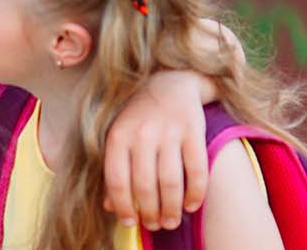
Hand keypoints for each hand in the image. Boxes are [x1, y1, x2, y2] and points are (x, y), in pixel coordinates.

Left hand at [102, 70, 210, 229]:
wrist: (170, 82)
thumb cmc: (139, 118)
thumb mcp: (119, 138)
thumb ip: (114, 169)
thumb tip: (110, 206)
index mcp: (118, 136)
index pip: (117, 180)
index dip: (123, 206)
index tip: (130, 223)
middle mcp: (141, 133)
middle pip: (145, 185)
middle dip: (151, 212)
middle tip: (157, 225)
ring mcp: (168, 131)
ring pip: (170, 181)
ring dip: (172, 207)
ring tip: (172, 221)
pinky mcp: (193, 130)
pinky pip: (196, 169)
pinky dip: (195, 192)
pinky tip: (192, 205)